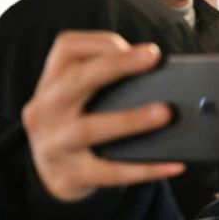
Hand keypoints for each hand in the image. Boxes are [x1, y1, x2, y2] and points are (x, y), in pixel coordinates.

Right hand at [21, 31, 184, 202]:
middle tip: (153, 56)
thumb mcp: (76, 100)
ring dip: (131, 119)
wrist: (51, 177)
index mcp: (50, 84)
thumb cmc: (76, 127)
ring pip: (89, 129)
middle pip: (76, 80)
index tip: (140, 47)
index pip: (65, 47)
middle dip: (116, 65)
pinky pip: (111, 172)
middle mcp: (44, 110)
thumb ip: (105, 84)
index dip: (102, 42)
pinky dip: (144, 168)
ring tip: (166, 113)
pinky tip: (174, 165)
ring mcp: (54, 145)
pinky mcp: (70, 176)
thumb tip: (163, 80)